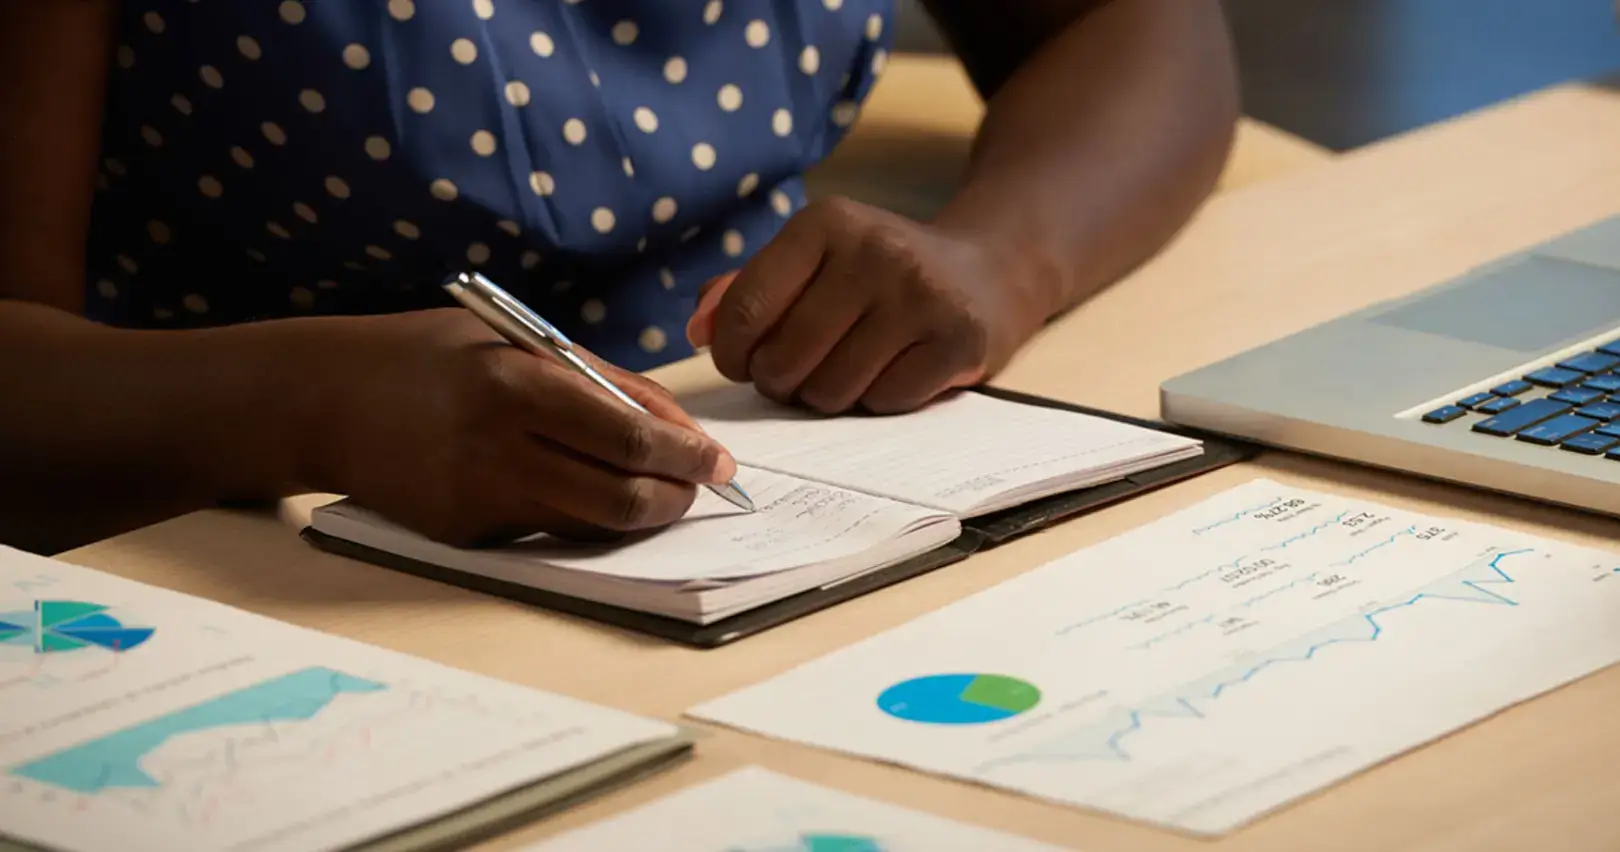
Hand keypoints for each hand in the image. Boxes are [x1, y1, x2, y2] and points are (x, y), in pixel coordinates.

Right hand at [306, 309, 734, 546]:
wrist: (320, 400)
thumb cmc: (427, 355)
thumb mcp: (512, 342)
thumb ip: (596, 378)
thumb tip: (675, 423)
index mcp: (515, 385)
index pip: (628, 434)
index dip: (687, 454)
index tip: (721, 461)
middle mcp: (498, 448)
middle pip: (619, 494)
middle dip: (676, 495)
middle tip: (701, 486)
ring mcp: (478, 499)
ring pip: (591, 525)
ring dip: (640, 514)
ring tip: (661, 493)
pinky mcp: (462, 534)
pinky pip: (546, 531)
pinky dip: (582, 516)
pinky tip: (590, 492)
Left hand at [686, 196, 1050, 413]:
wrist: (986, 272)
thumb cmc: (876, 276)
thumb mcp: (812, 261)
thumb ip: (744, 289)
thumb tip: (699, 330)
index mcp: (826, 223)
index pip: (747, 310)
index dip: (733, 355)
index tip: (743, 363)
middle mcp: (875, 250)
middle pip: (786, 359)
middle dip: (781, 382)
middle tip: (798, 374)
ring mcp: (921, 294)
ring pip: (831, 390)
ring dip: (828, 396)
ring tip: (847, 369)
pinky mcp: (958, 338)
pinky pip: (884, 402)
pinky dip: (878, 401)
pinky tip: (892, 371)